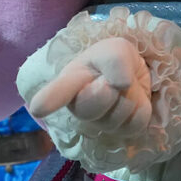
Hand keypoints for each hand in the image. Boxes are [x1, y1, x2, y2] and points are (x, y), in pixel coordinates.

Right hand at [28, 37, 152, 136]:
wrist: (134, 74)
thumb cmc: (114, 60)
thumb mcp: (115, 48)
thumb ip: (115, 60)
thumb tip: (121, 84)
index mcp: (71, 81)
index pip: (59, 91)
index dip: (49, 99)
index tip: (38, 107)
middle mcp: (80, 106)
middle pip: (94, 104)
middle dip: (108, 89)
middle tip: (109, 80)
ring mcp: (100, 123)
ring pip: (119, 113)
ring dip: (130, 96)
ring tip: (124, 87)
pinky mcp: (122, 131)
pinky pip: (136, 122)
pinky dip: (141, 108)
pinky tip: (133, 101)